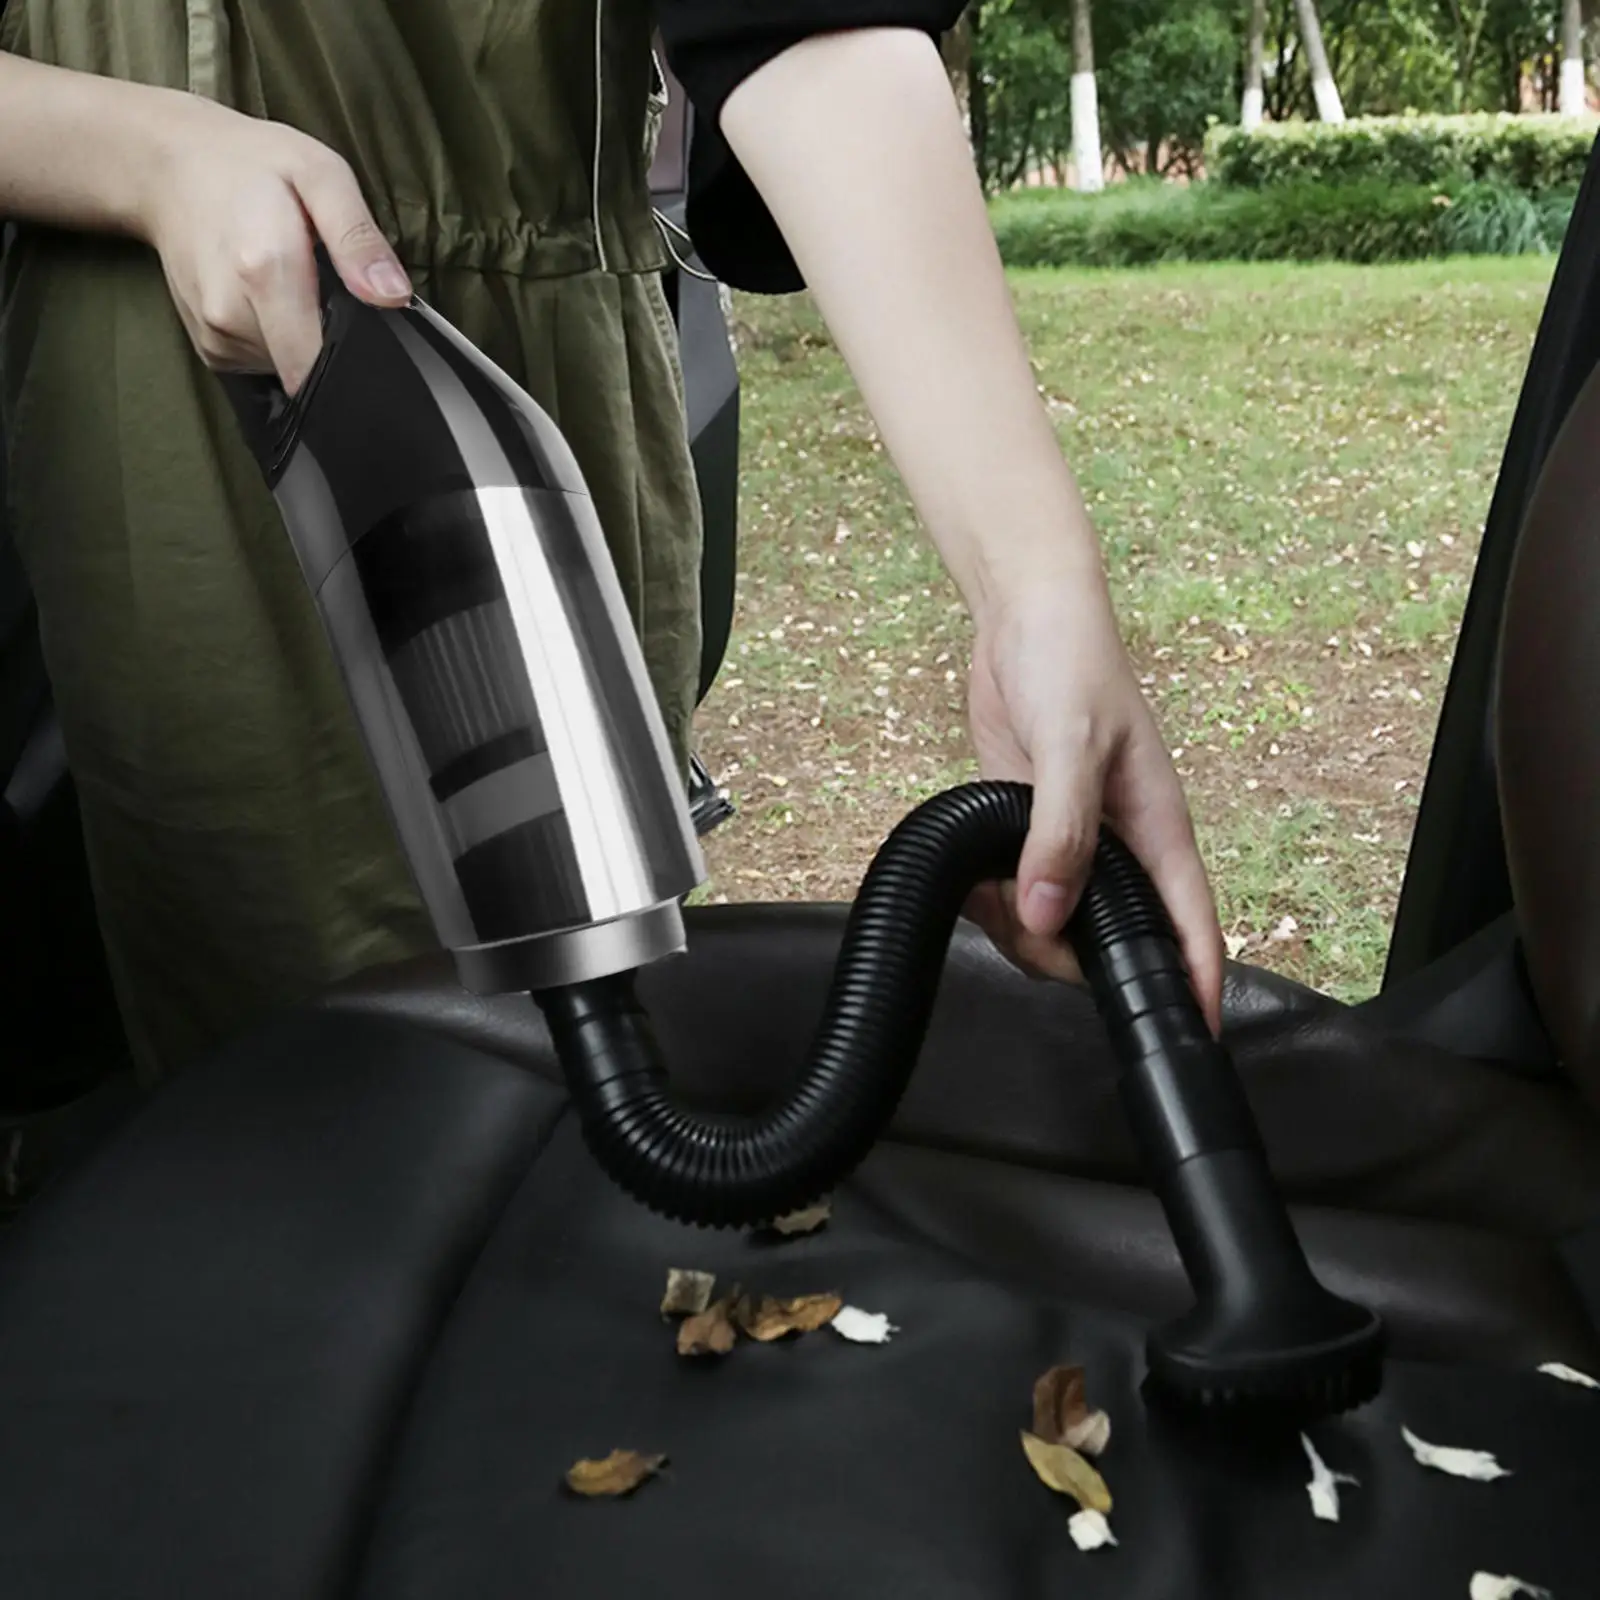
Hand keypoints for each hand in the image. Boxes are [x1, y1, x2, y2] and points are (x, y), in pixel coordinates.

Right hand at [134, 95, 411, 392]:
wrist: (167, 166)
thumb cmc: (251, 164)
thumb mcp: (320, 175)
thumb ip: (357, 238)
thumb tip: (393, 296)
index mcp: (265, 272)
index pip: (322, 363)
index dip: (359, 361)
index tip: (371, 336)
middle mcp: (231, 314)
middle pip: (312, 367)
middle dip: (334, 341)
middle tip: (328, 287)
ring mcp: (216, 337)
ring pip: (289, 367)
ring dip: (305, 337)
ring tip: (295, 284)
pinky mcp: (210, 348)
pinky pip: (264, 363)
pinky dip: (279, 340)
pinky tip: (272, 299)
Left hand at [961, 571, 1224, 1035]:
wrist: (1023, 619)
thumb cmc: (1071, 666)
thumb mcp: (1071, 746)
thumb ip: (1062, 834)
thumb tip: (1046, 917)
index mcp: (1158, 829)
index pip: (1191, 922)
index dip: (1194, 982)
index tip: (1191, 1035)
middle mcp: (1120, 846)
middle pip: (1113, 940)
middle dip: (1071, 957)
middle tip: (1024, 934)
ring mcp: (1070, 842)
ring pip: (1057, 924)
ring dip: (1021, 929)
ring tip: (989, 896)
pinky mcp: (1023, 830)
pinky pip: (1013, 893)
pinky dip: (992, 901)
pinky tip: (973, 879)